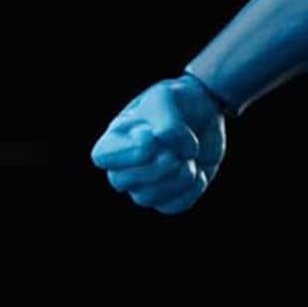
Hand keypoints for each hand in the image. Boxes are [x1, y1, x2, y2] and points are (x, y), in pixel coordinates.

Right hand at [91, 73, 227, 214]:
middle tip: (175, 152)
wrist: (204, 111)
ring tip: (190, 157)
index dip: (127, 152)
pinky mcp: (170, 194)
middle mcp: (126, 164)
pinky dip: (190, 191)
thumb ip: (166, 121)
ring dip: (175, 179)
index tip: (152, 137)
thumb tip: (170, 152)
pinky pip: (171, 207)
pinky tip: (200, 171)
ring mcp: (146, 182)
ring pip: (146, 198)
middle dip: (154, 167)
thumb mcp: (168, 99)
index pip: (102, 157)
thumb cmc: (177, 102)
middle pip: (120, 181)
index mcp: (116, 138)